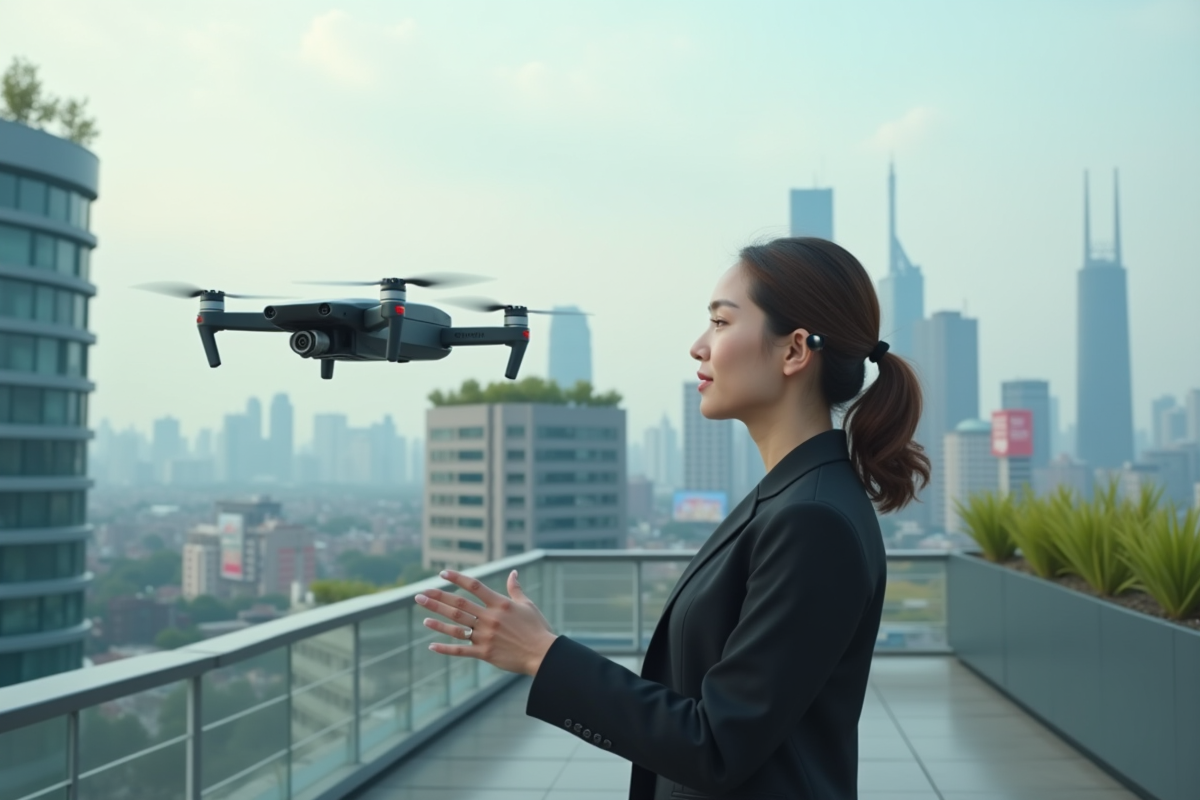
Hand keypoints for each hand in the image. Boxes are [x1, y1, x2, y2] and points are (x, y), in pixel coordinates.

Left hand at [415, 568, 558, 676]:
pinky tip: (431, 645)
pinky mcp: (484, 653)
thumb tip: (513, 572)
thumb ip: (515, 589)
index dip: (457, 578)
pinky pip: (461, 650)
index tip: (442, 573)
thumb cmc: (537, 628)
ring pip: (456, 626)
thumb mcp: (527, 605)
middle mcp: (489, 618)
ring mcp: (485, 636)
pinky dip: (446, 648)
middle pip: (459, 605)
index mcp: (500, 604)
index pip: (474, 586)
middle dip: (438, 599)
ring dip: (438, 620)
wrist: (543, 654)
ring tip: (423, 615)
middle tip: (420, 595)